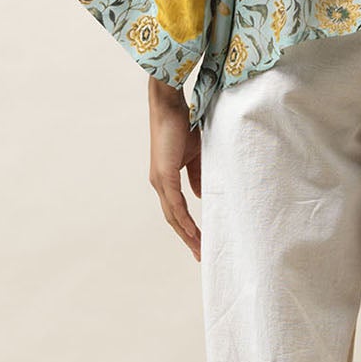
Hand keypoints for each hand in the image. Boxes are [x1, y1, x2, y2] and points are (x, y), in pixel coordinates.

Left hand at [148, 78, 201, 260]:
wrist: (169, 106)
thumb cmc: (182, 126)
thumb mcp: (195, 156)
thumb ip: (197, 176)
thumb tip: (200, 196)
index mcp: (166, 180)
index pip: (177, 211)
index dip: (188, 228)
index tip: (200, 242)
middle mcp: (159, 184)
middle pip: (173, 219)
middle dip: (187, 238)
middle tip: (200, 255)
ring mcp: (160, 180)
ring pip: (173, 215)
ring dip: (186, 233)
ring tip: (199, 248)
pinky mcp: (164, 174)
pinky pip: (174, 202)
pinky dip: (183, 218)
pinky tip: (192, 231)